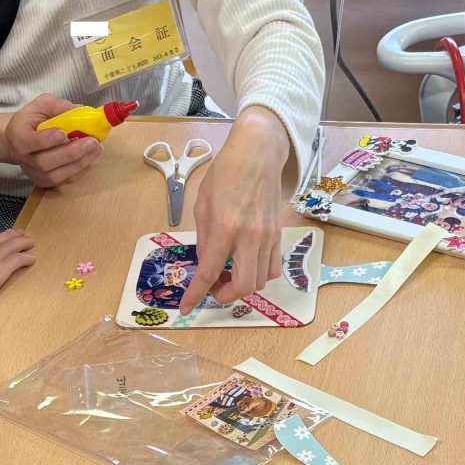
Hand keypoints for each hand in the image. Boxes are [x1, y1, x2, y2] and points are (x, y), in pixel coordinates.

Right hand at [5, 95, 100, 189]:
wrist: (20, 140)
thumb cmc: (31, 121)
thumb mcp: (41, 105)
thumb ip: (58, 106)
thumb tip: (81, 111)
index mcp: (18, 137)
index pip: (30, 142)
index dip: (47, 139)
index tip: (64, 132)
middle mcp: (24, 159)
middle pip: (45, 162)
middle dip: (71, 152)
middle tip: (91, 142)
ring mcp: (35, 173)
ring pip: (57, 175)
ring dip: (80, 163)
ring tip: (97, 148)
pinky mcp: (46, 182)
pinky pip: (66, 180)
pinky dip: (82, 170)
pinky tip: (92, 157)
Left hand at [181, 113, 289, 310]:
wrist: (257, 156)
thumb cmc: (224, 174)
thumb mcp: (202, 205)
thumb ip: (204, 238)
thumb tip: (206, 263)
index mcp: (224, 228)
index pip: (209, 273)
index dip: (195, 295)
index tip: (186, 308)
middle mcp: (249, 237)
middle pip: (243, 286)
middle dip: (225, 295)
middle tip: (214, 287)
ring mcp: (267, 238)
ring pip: (261, 281)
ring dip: (242, 286)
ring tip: (229, 274)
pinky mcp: (278, 235)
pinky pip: (273, 268)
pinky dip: (258, 275)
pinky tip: (246, 264)